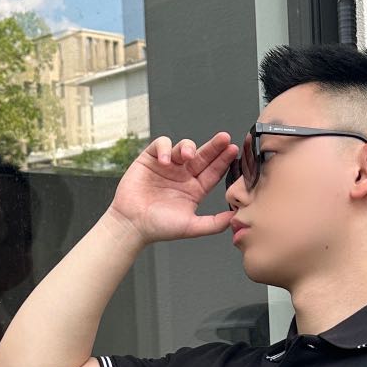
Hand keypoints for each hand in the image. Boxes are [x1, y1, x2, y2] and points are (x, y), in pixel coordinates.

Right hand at [108, 131, 239, 243]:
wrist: (132, 225)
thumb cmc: (159, 227)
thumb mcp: (191, 227)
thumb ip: (214, 223)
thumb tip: (235, 217)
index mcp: (195, 189)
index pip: (213, 171)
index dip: (223, 160)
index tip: (234, 151)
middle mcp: (183, 175)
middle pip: (202, 156)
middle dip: (214, 146)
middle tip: (224, 138)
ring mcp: (167, 166)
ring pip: (183, 147)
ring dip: (188, 147)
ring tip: (187, 155)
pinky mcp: (150, 160)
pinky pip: (160, 145)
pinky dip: (165, 148)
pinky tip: (165, 161)